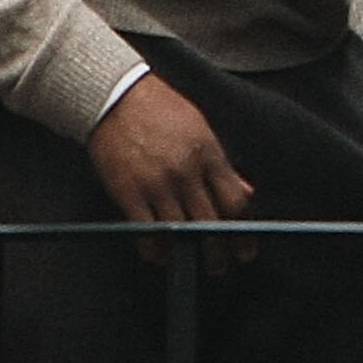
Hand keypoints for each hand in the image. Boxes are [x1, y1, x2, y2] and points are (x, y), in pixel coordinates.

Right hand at [85, 76, 254, 269]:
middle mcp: (186, 172)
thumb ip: (222, 164)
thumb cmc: (161, 108)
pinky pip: (146, 232)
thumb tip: (244, 192)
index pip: (234, 202)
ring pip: (179, 232)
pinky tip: (159, 254)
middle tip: (220, 266)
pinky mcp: (129, 192)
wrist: (116, 96)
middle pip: (210, 224)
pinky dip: (155, 248)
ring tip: (189, 263)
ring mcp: (157, 184)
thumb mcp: (201, 129)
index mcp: (208, 153)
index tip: (245, 249)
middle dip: (218, 252)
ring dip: (187, 255)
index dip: (242, 232)